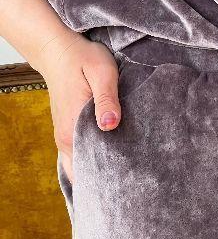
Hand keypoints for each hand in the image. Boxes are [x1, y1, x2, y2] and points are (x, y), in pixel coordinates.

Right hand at [37, 30, 121, 183]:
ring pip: (82, 167)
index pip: (89, 169)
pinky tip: (113, 165)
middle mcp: (66, 139)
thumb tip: (111, 125)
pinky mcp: (69, 132)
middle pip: (86, 174)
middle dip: (108, 182)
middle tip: (136, 187)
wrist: (58, 51)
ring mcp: (66, 137)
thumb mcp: (101, 72)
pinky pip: (80, 157)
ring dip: (101, 173)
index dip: (110, 181)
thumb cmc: (83, 59)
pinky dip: (94, 163)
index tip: (132, 187)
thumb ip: (107, 99)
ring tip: (128, 180)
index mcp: (73, 128)